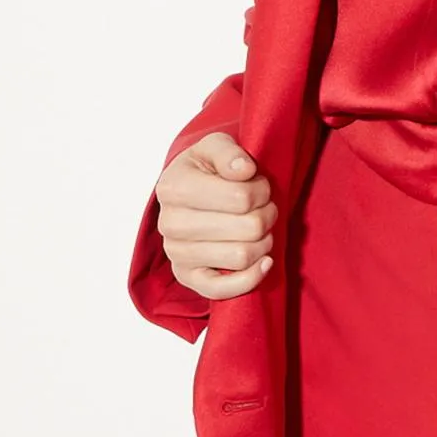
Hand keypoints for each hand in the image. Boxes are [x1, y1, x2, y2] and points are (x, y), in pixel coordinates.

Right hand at [155, 131, 276, 298]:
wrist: (190, 194)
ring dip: (264, 241)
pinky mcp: (187, 278)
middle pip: (248, 228)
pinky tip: (265, 261)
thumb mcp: (215, 146)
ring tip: (259, 227)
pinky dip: (251, 278)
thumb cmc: (206, 169)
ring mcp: (176, 253)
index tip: (257, 184)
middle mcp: (169, 224)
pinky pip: (223, 290)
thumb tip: (243, 170)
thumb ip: (228, 151)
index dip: (261, 190)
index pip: (242, 198)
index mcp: (173, 187)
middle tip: (264, 207)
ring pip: (243, 256)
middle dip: (267, 215)